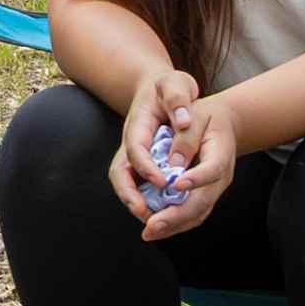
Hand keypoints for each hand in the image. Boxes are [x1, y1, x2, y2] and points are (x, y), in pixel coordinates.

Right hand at [112, 60, 199, 221]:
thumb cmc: (169, 86)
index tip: (163, 182)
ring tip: (155, 221)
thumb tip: (184, 121)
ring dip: (137, 203)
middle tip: (146, 215)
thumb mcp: (175, 84)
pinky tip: (166, 212)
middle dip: (130, 196)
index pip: (135, 149)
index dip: (145, 168)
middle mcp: (131, 143)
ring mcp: (135, 155)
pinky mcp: (144, 163)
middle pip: (120, 173)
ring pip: (127, 183)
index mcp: (137, 125)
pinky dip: (148, 200)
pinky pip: (139, 185)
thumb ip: (178, 99)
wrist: (160, 87)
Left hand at [124, 83, 237, 241]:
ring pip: (197, 214)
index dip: (196, 179)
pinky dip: (174, 223)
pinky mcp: (204, 195)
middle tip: (153, 225)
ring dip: (173, 225)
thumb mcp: (198, 115)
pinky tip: (156, 227)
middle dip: (176, 216)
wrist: (226, 124)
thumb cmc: (208, 117)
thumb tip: (172, 163)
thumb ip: (185, 137)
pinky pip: (192, 214)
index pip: (212, 170)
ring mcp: (213, 189)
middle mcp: (220, 178)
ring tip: (150, 232)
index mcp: (221, 154)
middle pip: (202, 202)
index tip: (177, 185)